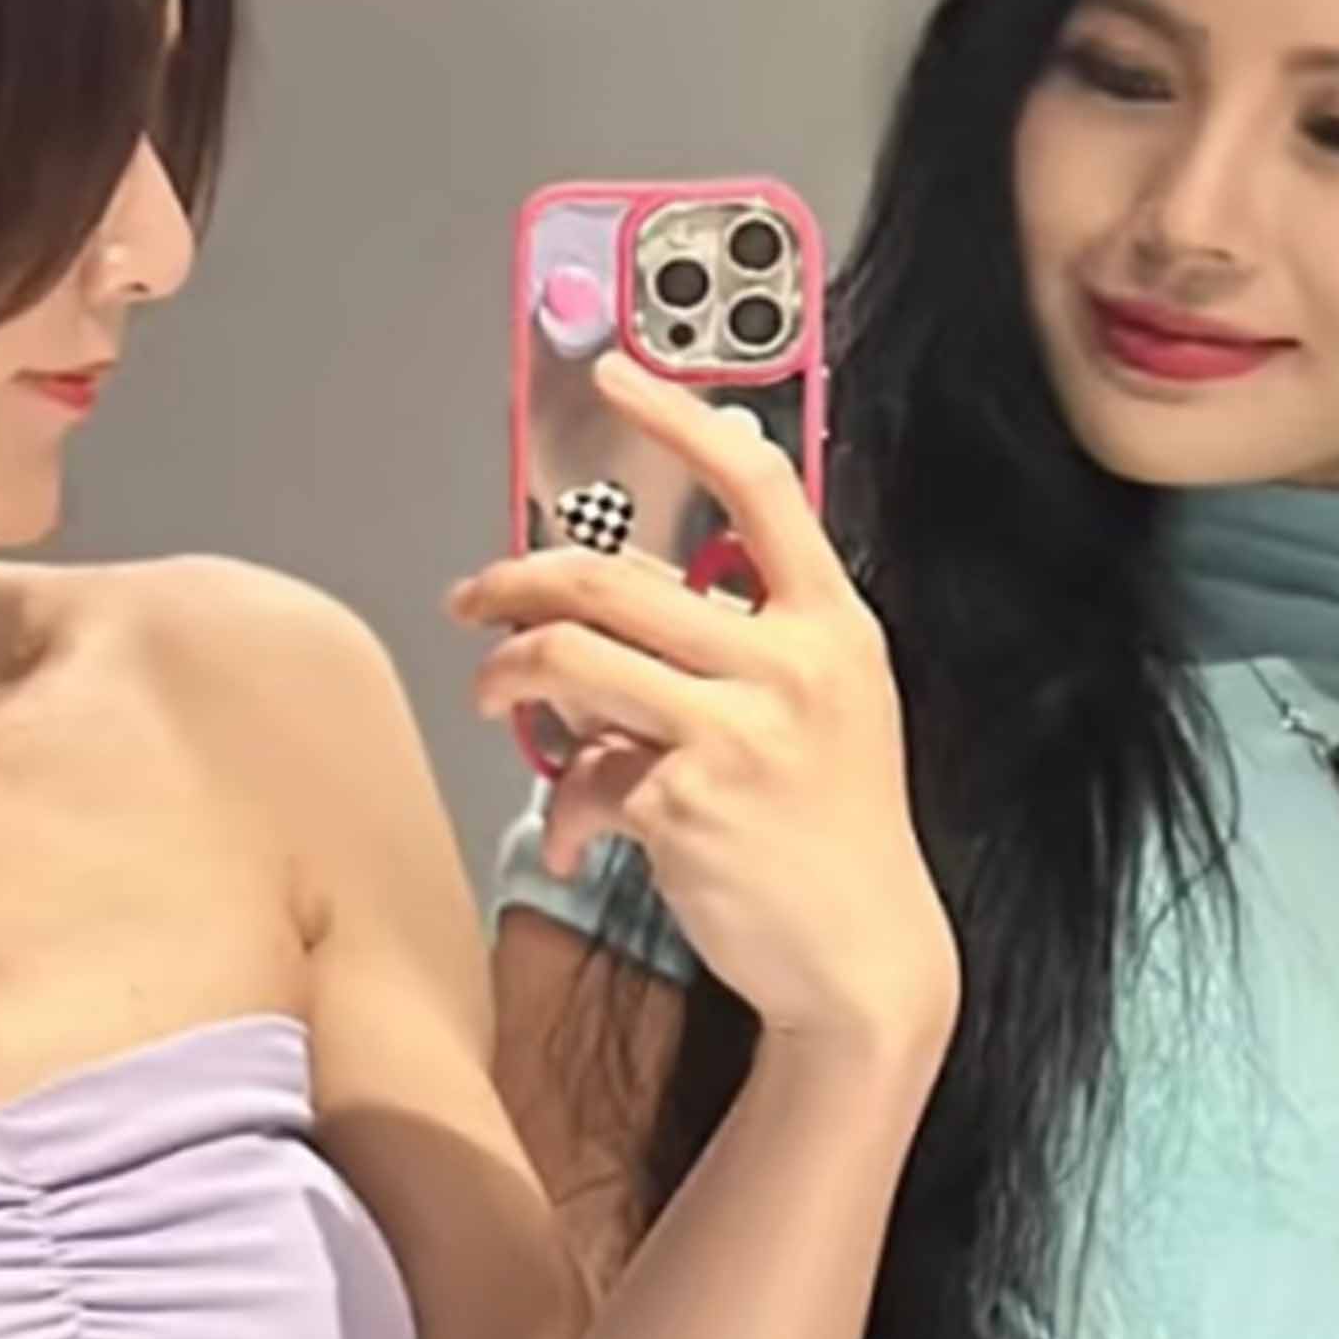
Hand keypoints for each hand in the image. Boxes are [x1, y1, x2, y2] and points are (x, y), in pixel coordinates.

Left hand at [453, 355, 960, 1062]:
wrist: (864, 960)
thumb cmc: (832, 837)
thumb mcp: (823, 714)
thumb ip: (746, 645)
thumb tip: (622, 608)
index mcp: (832, 623)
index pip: (757, 486)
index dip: (678, 418)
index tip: (615, 377)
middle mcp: (791, 664)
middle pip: (613, 576)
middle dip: (517, 579)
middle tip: (475, 597)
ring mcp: (740, 730)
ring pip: (572, 658)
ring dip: (506, 675)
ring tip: (493, 698)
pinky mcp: (688, 802)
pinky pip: (586, 774)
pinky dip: (566, 808)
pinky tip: (576, 841)